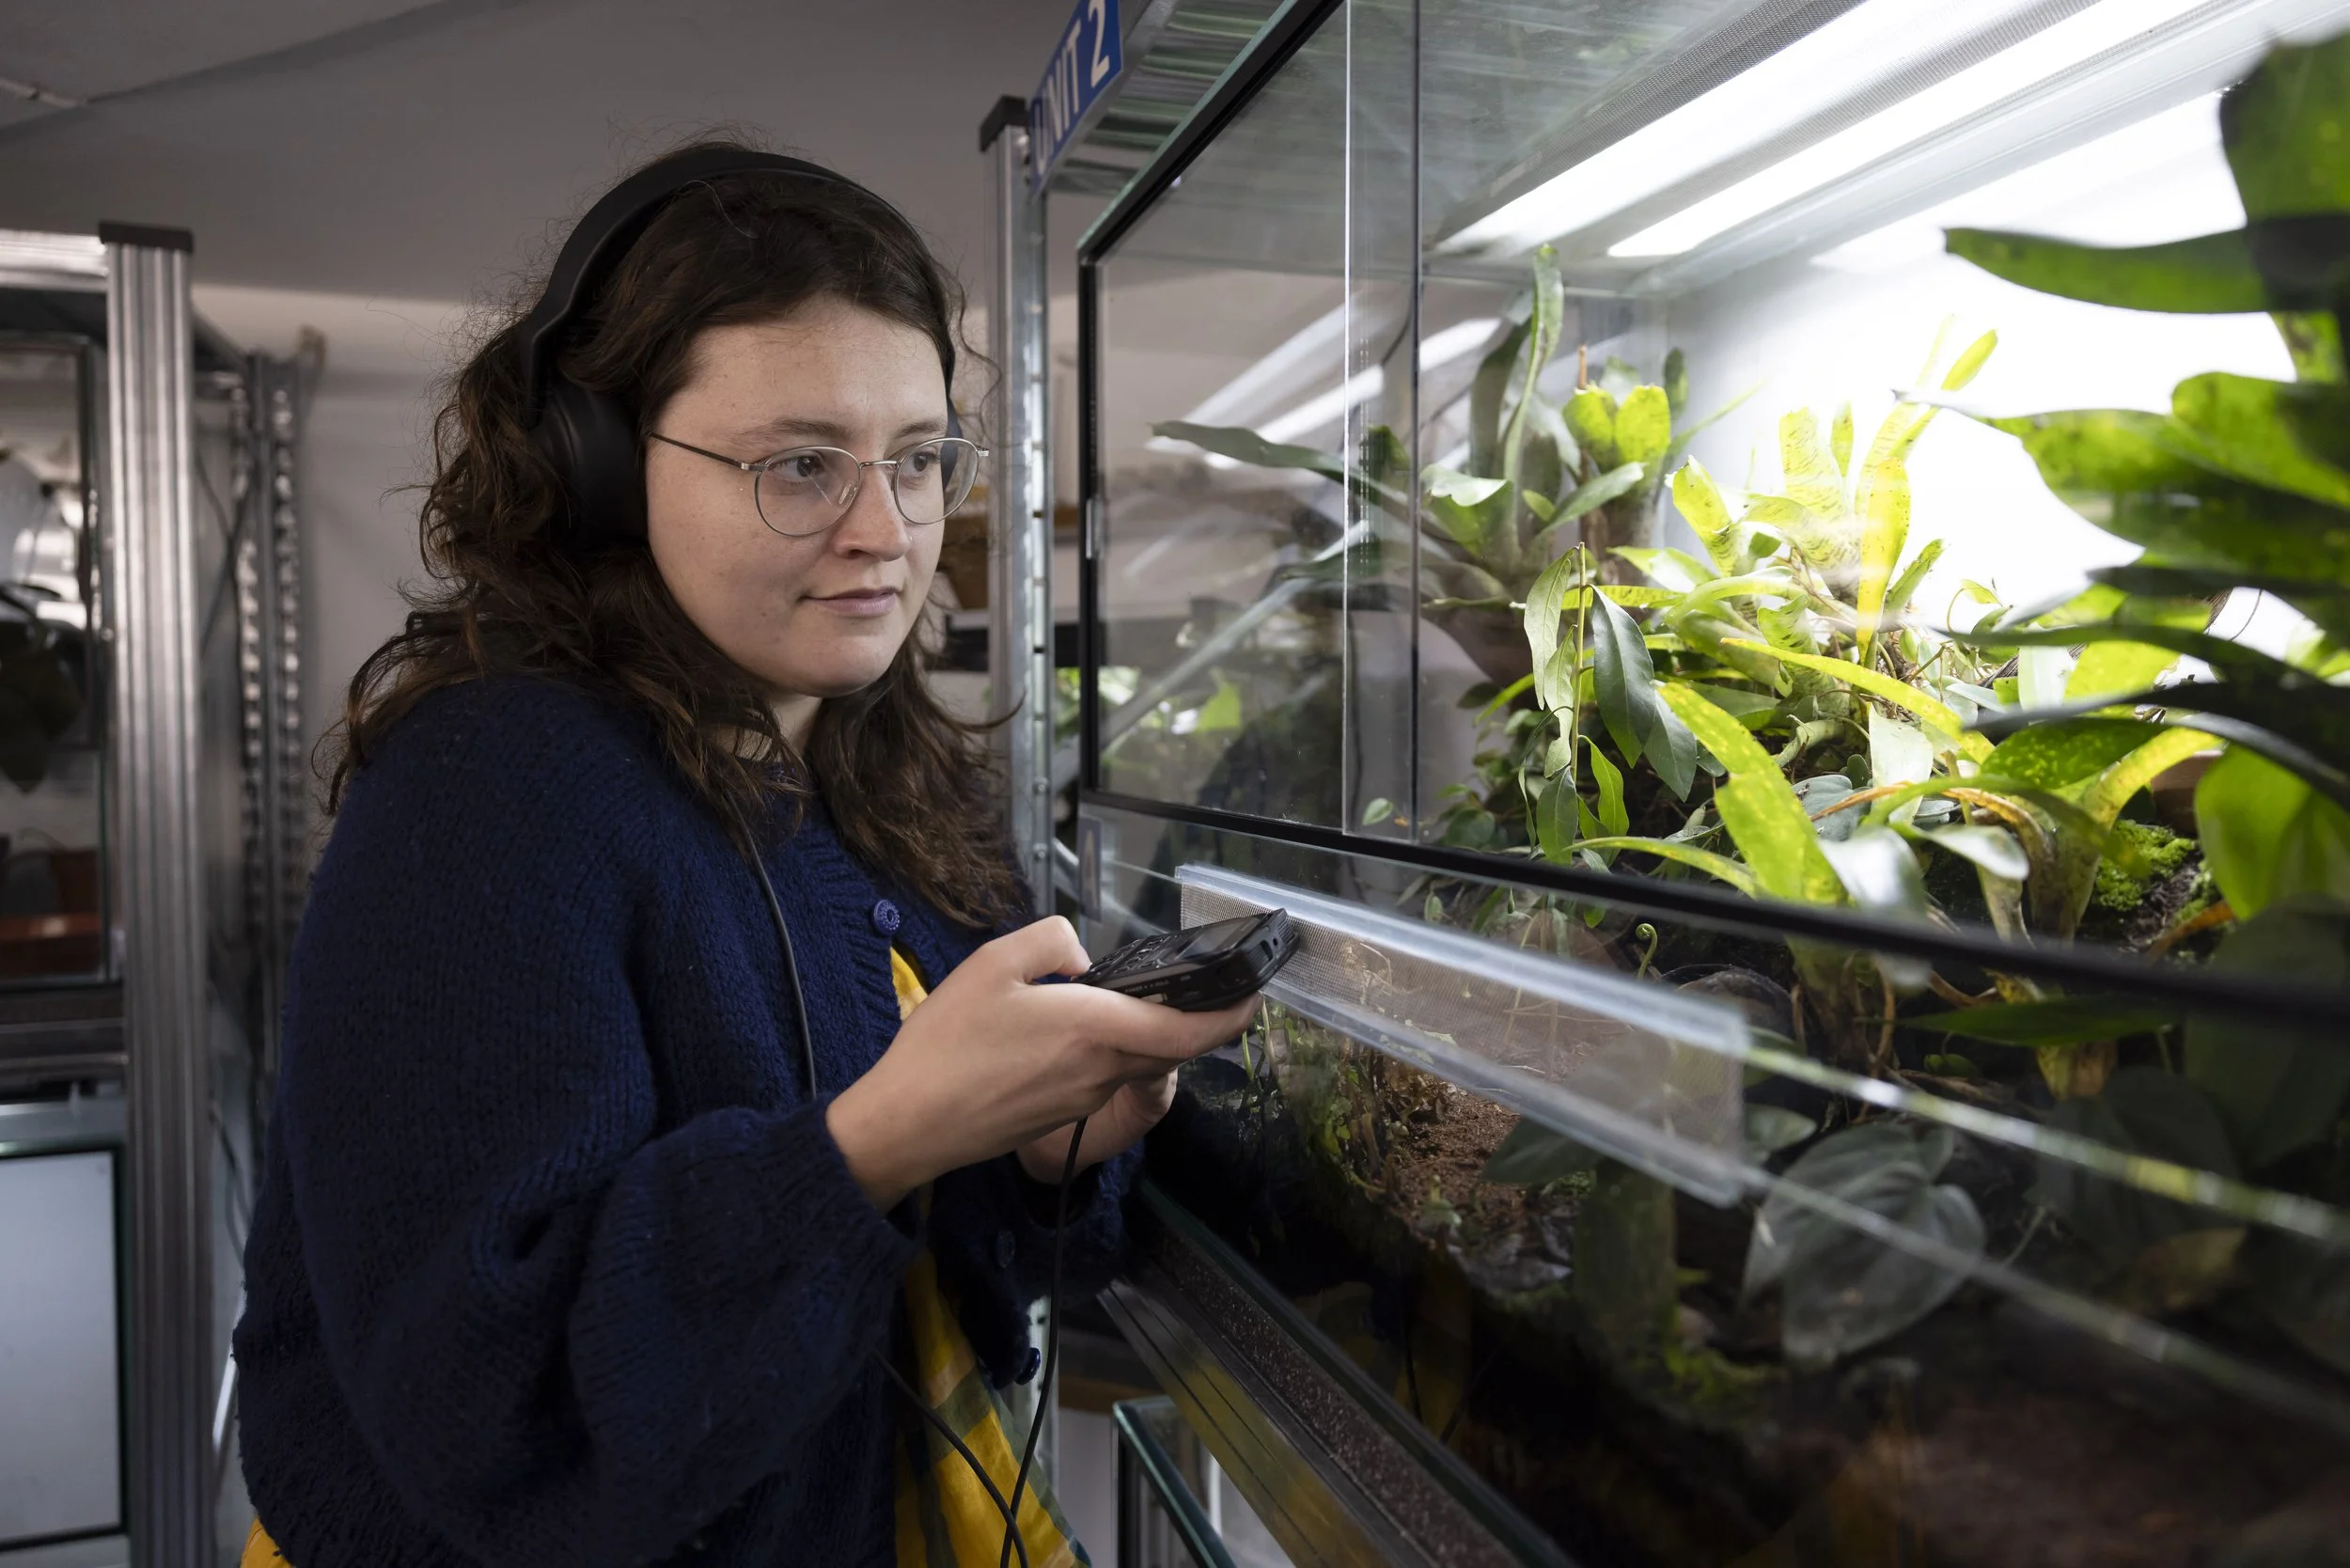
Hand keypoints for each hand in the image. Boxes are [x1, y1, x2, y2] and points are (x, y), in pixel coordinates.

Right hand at [825, 917, 1257, 1209]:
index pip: (1189, 1029)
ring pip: (1131, 1058)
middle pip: (1166, 1044)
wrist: (909, 1124)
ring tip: (1093, 996)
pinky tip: (1054, 1032)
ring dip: (1133, 1030)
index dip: (1231, 1013)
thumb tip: (1081, 960)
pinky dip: (1099, 1049)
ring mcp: (1083, 1098)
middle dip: (1185, 1015)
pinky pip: (1099, 1074)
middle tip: (1183, 979)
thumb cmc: (947, 1043)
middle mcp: (1101, 1070)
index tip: (1254, 993)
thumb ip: (1051, 942)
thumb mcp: (993, 963)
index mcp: (1095, 1029)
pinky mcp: (1062, 1113)